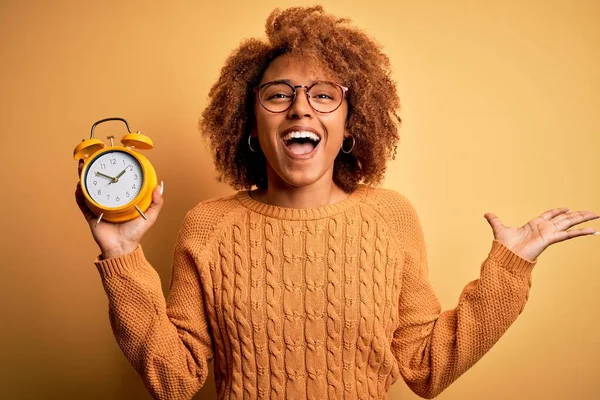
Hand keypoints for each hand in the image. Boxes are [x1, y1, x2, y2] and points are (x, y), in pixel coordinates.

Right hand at [76, 159, 163, 258]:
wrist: (122, 248)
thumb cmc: (136, 233)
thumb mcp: (150, 216)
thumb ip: (157, 202)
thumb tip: (160, 185)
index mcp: (122, 198)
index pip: (118, 181)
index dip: (115, 169)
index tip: (114, 157)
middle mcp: (109, 200)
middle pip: (101, 181)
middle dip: (95, 168)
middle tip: (93, 157)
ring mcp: (98, 206)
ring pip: (89, 188)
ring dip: (84, 177)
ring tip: (82, 166)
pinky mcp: (90, 214)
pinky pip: (82, 202)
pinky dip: (79, 193)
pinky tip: (79, 185)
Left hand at [484, 208, 598, 260]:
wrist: (506, 257)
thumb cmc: (504, 246)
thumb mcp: (499, 228)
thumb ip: (494, 220)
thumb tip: (485, 213)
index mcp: (534, 225)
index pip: (550, 215)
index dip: (558, 211)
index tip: (567, 207)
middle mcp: (544, 228)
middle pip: (564, 218)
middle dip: (577, 214)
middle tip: (591, 211)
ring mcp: (549, 234)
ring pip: (569, 224)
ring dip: (582, 219)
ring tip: (596, 215)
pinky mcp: (550, 239)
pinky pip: (567, 234)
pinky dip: (579, 232)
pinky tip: (591, 231)